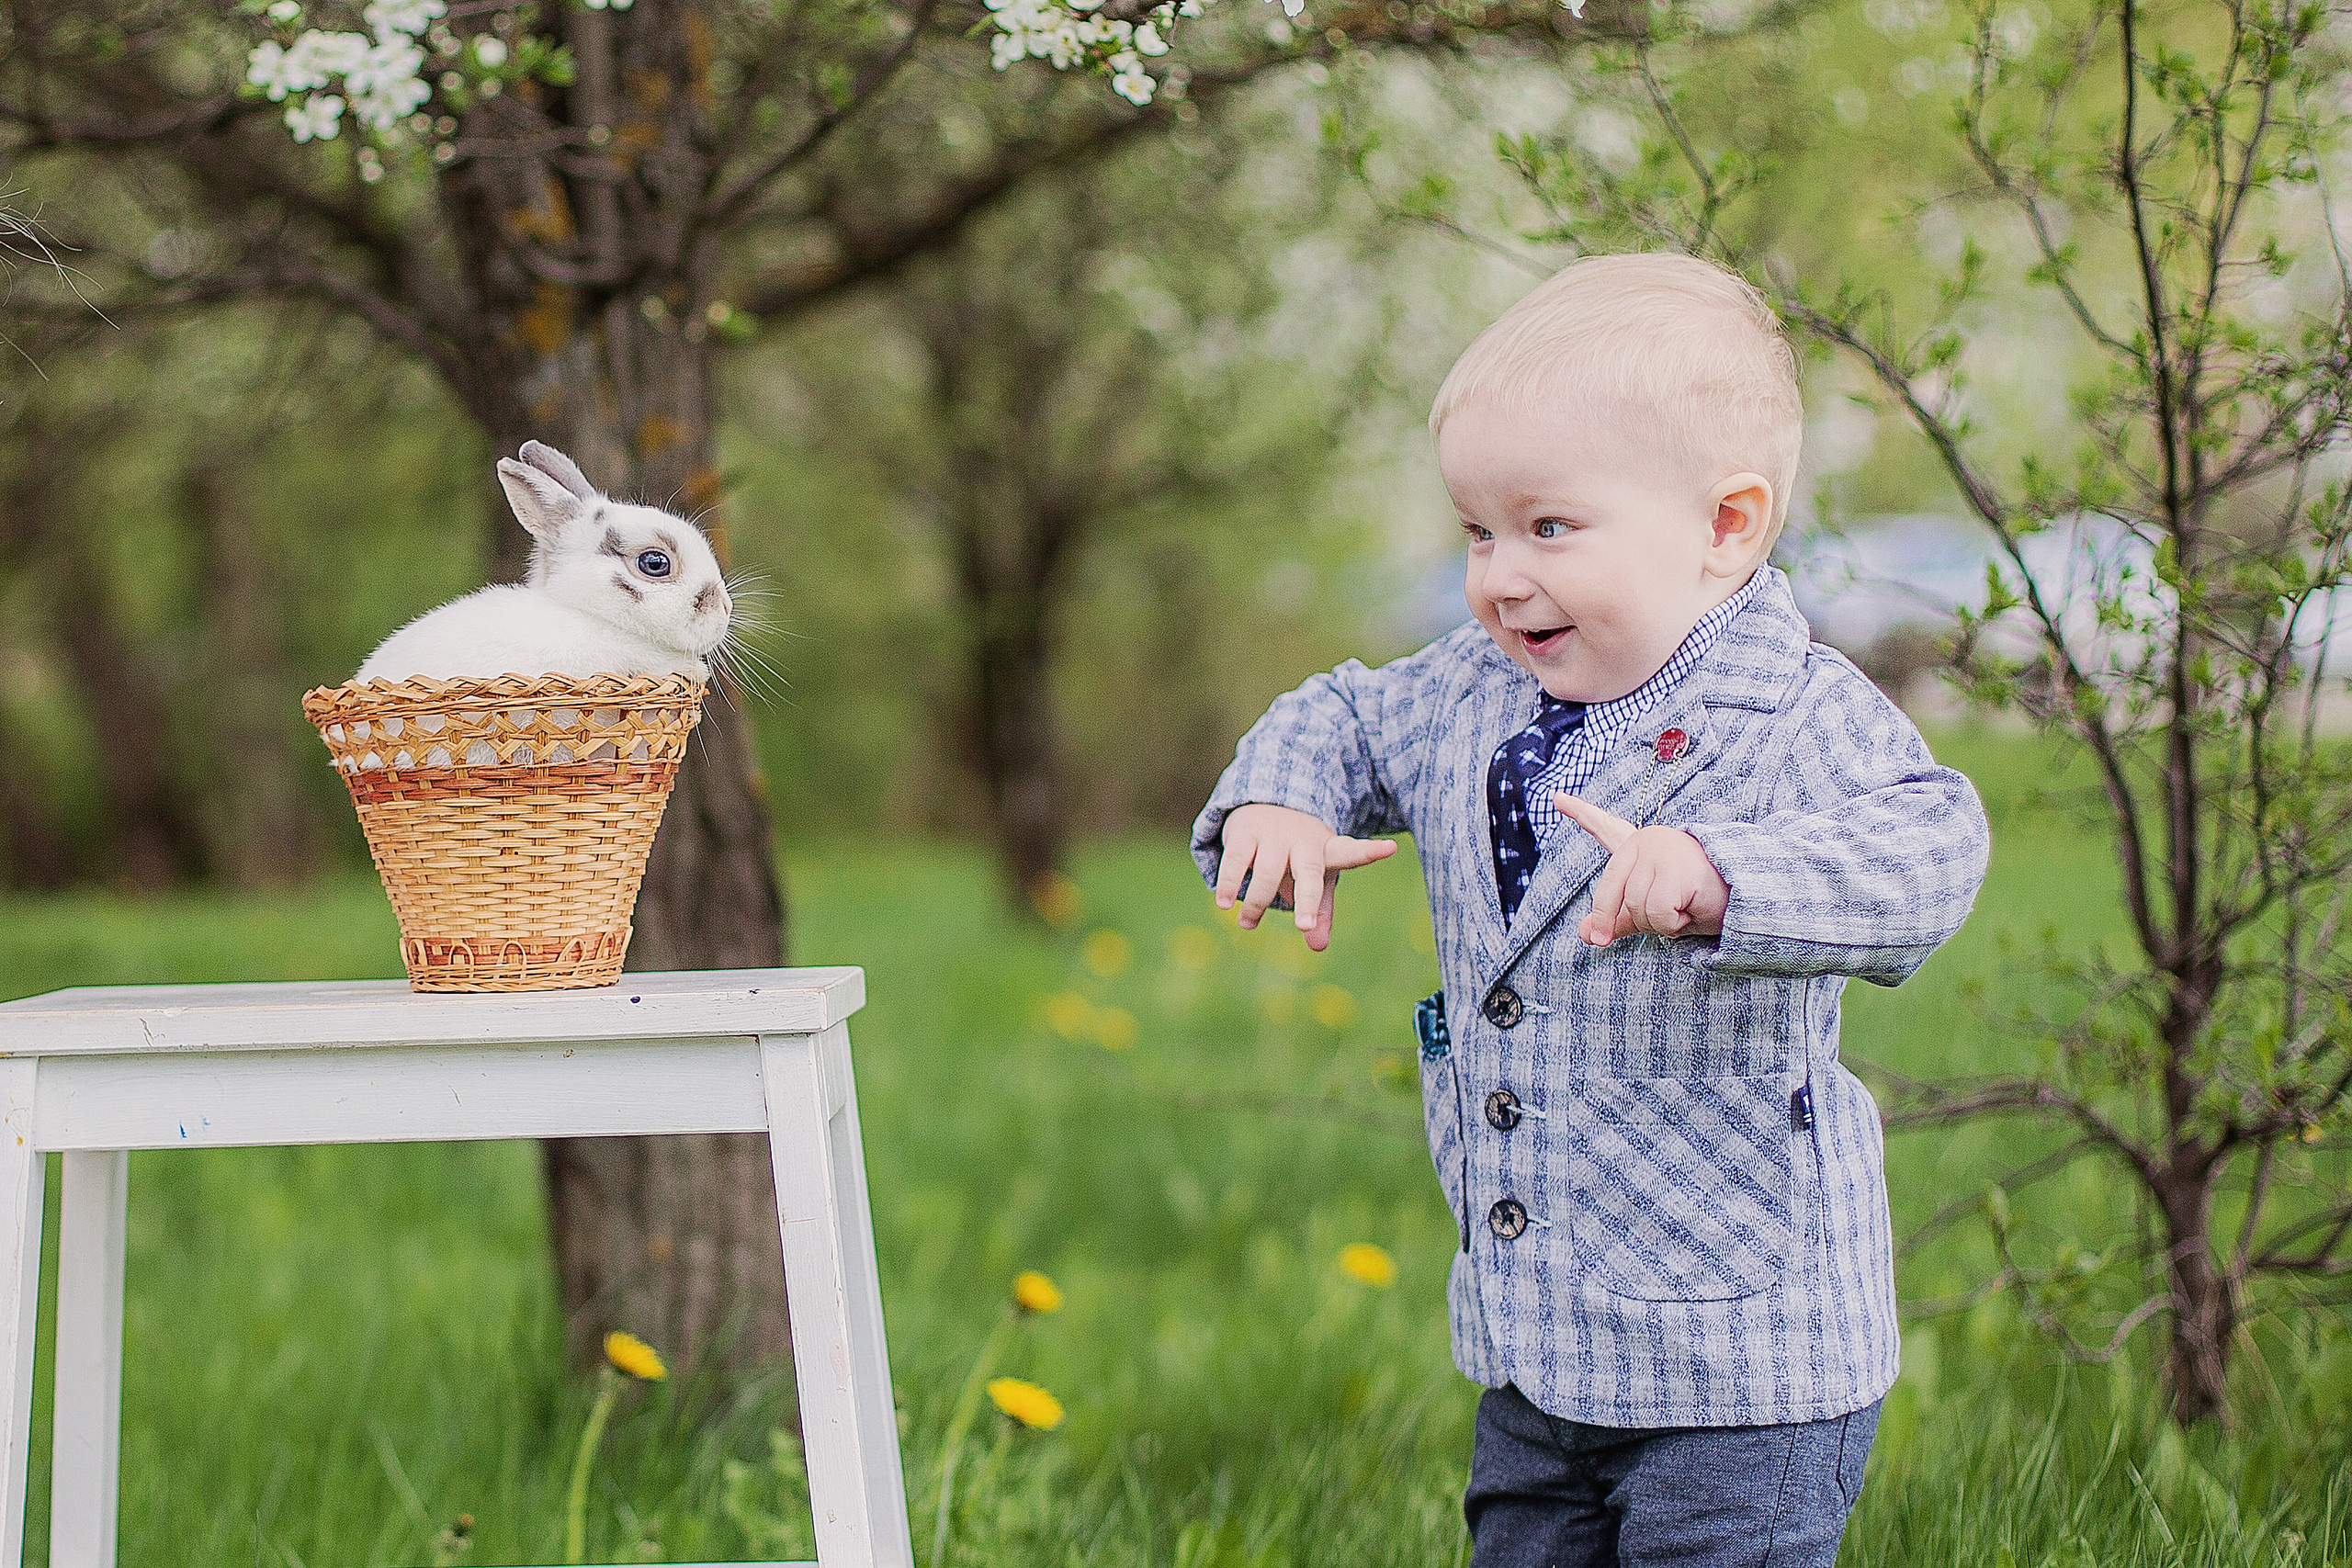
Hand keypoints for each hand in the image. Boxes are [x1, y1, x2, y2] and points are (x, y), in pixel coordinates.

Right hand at [1214, 803, 1397, 952]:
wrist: (1265, 802)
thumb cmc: (1298, 851)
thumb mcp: (1314, 877)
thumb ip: (1319, 910)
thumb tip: (1319, 947)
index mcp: (1326, 850)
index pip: (1351, 852)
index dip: (1369, 852)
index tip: (1390, 848)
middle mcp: (1303, 841)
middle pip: (1309, 873)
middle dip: (1308, 901)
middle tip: (1304, 926)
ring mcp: (1274, 834)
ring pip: (1269, 873)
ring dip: (1257, 903)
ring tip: (1248, 925)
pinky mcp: (1246, 832)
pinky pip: (1237, 861)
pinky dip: (1230, 884)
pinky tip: (1224, 903)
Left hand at [1553, 793, 1729, 946]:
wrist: (1742, 899)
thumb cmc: (1696, 902)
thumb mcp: (1650, 910)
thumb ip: (1616, 919)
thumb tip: (1585, 934)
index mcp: (1639, 848)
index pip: (1605, 828)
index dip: (1581, 813)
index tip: (1557, 797)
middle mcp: (1646, 842)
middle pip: (1609, 893)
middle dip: (1620, 920)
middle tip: (1661, 921)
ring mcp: (1659, 851)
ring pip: (1634, 907)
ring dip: (1659, 923)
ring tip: (1684, 906)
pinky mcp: (1674, 867)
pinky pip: (1655, 912)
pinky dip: (1672, 923)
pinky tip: (1690, 907)